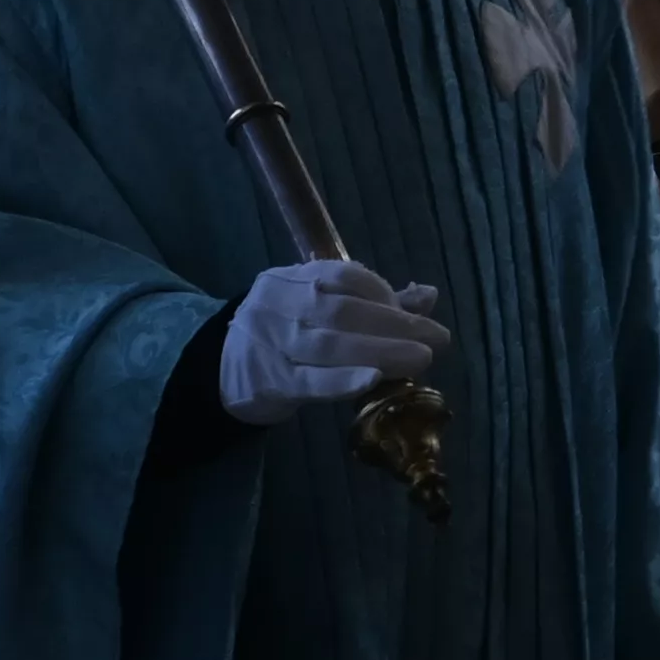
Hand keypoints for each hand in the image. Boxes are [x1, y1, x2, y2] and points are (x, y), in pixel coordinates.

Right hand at [218, 260, 447, 414]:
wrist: (222, 372)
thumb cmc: (283, 334)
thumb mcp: (318, 308)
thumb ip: (371, 301)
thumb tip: (429, 295)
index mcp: (289, 279)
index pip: (343, 277)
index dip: (384, 293)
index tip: (419, 314)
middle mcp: (276, 304)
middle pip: (341, 311)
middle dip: (395, 325)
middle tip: (437, 340)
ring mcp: (270, 343)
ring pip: (330, 345)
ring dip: (381, 352)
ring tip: (420, 360)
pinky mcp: (269, 381)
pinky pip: (310, 380)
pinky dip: (344, 380)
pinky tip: (374, 379)